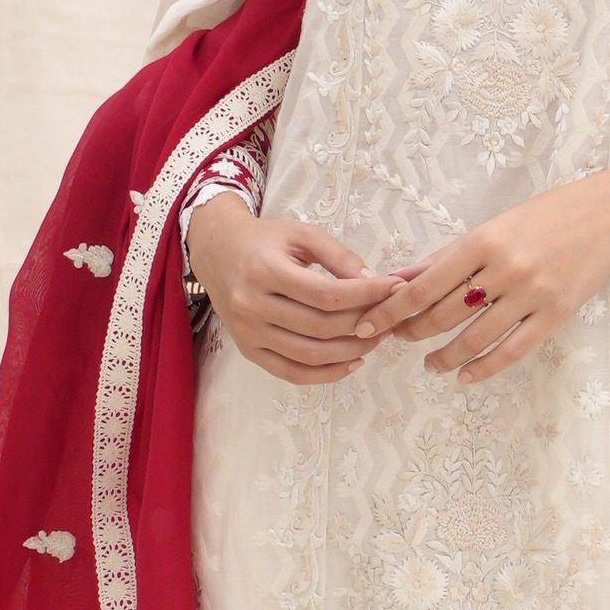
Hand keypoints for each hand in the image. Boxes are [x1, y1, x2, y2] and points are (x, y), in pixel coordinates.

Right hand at [188, 195, 402, 383]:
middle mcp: (251, 305)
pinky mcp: (249, 351)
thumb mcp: (302, 235)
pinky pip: (292, 373)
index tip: (391, 288)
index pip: (326, 295)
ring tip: (374, 338)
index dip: (365, 295)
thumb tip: (374, 282)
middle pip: (321, 327)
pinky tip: (351, 361)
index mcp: (264, 271)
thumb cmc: (265, 241)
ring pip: (310, 355)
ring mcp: (248, 333)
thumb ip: (339, 256)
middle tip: (388, 316)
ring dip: (350, 351)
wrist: (218, 253)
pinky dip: (326, 374)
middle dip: (363, 324)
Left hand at [350, 166, 609, 385]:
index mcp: (483, 241)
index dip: (392, 309)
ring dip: (444, 356)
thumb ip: (448, 255)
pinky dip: (483, 367)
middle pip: (444, 313)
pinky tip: (465, 375)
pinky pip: (512, 350)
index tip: (369, 324)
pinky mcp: (555, 314)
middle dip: (412, 332)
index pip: (424, 284)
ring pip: (474, 337)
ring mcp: (531, 294)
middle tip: (396, 341)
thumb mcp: (494, 225)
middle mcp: (504, 268)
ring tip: (430, 364)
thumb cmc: (549, 215)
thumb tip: (402, 277)